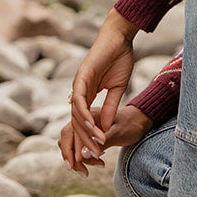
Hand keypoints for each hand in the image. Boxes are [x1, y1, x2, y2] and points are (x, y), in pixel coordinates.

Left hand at [59, 11, 139, 173]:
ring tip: (95, 147)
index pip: (84, 122)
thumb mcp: (117, 89)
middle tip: (91, 159)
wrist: (120, 37)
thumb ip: (110, 108)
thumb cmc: (119, 58)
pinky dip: (85, 116)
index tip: (97, 155)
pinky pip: (80, 101)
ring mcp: (78, 84)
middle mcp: (79, 92)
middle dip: (83, 142)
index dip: (88, 138)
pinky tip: (93, 128)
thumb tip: (104, 128)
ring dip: (86, 132)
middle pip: (76, 122)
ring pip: (77, 115)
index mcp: (87, 95)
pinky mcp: (81, 77)